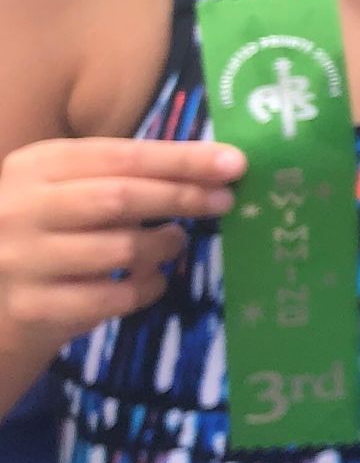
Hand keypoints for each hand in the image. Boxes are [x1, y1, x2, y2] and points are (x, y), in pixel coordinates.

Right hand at [0, 139, 242, 361]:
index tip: (233, 163)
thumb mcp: (73, 186)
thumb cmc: (52, 228)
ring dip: (164, 247)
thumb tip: (216, 165)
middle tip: (224, 201)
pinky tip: (153, 279)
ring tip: (175, 241)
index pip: (121, 156)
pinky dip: (147, 287)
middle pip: (120, 198)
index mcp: (36, 165)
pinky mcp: (34, 307)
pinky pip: (114, 298)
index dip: (181, 159)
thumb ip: (128, 174)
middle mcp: (21, 209)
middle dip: (182, 198)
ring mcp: (23, 260)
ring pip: (120, 250)